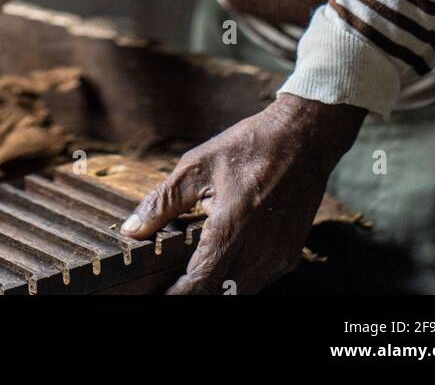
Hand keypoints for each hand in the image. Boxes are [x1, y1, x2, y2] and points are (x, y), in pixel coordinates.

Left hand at [120, 94, 366, 294]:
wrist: (303, 139)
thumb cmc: (248, 147)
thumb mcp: (197, 167)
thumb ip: (162, 203)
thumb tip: (131, 230)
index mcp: (233, 227)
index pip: (200, 283)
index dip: (176, 295)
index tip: (155, 294)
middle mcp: (259, 250)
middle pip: (220, 293)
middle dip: (194, 292)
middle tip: (169, 281)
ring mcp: (278, 257)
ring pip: (240, 290)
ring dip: (217, 285)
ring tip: (192, 272)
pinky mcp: (289, 256)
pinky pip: (258, 279)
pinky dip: (237, 277)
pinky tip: (223, 260)